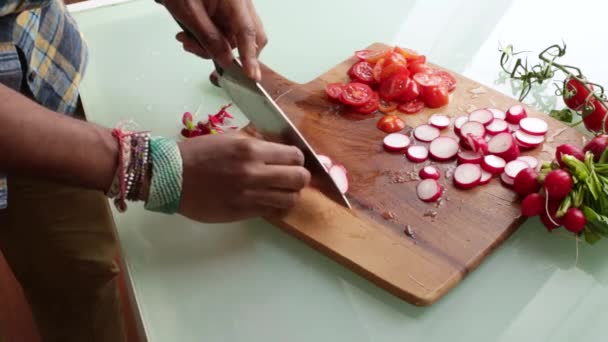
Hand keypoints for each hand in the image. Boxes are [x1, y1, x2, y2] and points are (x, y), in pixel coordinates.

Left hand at [163, 0, 267, 80]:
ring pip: (235, 39)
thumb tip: (226, 60)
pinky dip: (210, 40)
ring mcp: (235, 8)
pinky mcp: (227, 12)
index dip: (250, 56)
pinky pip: (225, 34)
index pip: (247, 32)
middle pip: (250, 37)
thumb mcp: (188, 12)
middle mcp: (240, 3)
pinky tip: (191, 36)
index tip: (251, 75)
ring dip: (212, 47)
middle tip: (203, 53)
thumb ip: (209, 38)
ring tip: (187, 41)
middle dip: (228, 53)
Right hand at [176, 133, 309, 222]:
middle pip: (299, 178)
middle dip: (300, 178)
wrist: (170, 176)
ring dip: (290, 195)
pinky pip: (271, 212)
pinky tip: (268, 202)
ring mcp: (248, 194)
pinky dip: (275, 207)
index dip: (298, 159)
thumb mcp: (230, 139)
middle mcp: (254, 172)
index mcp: (251, 149)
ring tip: (281, 192)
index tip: (292, 162)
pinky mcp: (241, 212)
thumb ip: (256, 144)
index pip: (295, 156)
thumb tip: (279, 150)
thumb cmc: (197, 154)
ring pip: (290, 199)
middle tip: (291, 178)